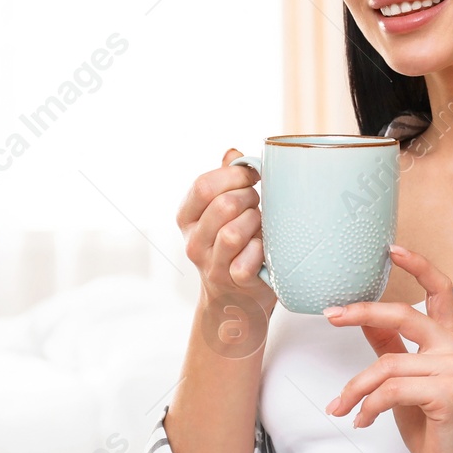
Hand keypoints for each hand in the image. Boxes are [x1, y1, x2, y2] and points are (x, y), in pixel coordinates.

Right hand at [177, 148, 276, 317]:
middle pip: (223, 205)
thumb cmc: (235, 245)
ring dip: (256, 223)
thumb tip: (233, 152)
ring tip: (261, 226)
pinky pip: (249, 258)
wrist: (235, 300)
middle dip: (250, 198)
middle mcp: (193, 242)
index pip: (203, 185)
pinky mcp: (233, 281)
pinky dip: (262, 249)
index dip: (234, 175)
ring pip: (234, 231)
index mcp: (187, 217)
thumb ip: (225, 181)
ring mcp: (211, 264)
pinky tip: (265, 249)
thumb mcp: (223, 212)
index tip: (254, 176)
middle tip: (258, 205)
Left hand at [322, 244, 452, 452]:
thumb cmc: (437, 422)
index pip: (440, 290)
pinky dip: (368, 406)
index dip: (418, 265)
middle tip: (331, 316)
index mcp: (450, 338)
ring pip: (387, 365)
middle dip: (362, 312)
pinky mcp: (447, 392)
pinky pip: (391, 391)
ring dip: (355, 389)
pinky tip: (362, 420)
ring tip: (342, 408)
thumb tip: (364, 320)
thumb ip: (393, 348)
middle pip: (403, 314)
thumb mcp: (409, 379)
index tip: (391, 249)